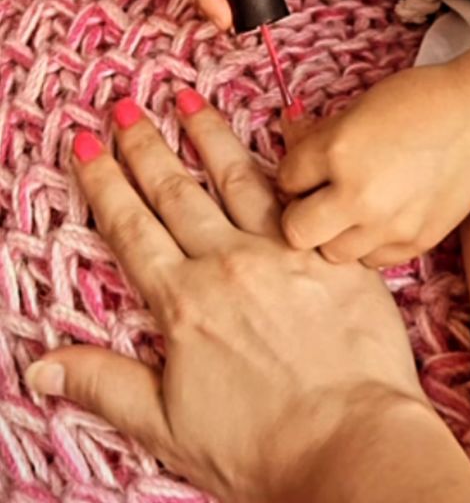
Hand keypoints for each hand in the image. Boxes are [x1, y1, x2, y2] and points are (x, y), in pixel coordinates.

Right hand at [25, 96, 427, 502]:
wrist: (352, 442)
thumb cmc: (262, 445)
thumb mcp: (165, 425)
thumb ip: (104, 385)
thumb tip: (42, 363)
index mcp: (184, 302)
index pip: (132, 229)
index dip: (106, 184)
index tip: (89, 144)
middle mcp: (229, 264)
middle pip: (178, 193)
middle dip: (147, 147)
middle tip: (128, 107)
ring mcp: (284, 253)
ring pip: (239, 178)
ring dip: (209, 135)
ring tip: (189, 98)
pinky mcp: (334, 256)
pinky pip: (306, 196)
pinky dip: (293, 156)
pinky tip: (287, 124)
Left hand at [277, 61, 469, 265]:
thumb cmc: (422, 100)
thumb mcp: (360, 106)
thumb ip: (321, 135)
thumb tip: (290, 146)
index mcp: (338, 150)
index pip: (285, 179)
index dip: (293, 173)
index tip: (305, 170)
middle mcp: (358, 194)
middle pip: (296, 231)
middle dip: (300, 213)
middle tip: (315, 198)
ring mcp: (387, 225)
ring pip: (332, 253)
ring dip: (334, 233)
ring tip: (350, 210)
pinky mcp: (414, 244)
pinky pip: (371, 260)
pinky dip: (369, 243)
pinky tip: (380, 218)